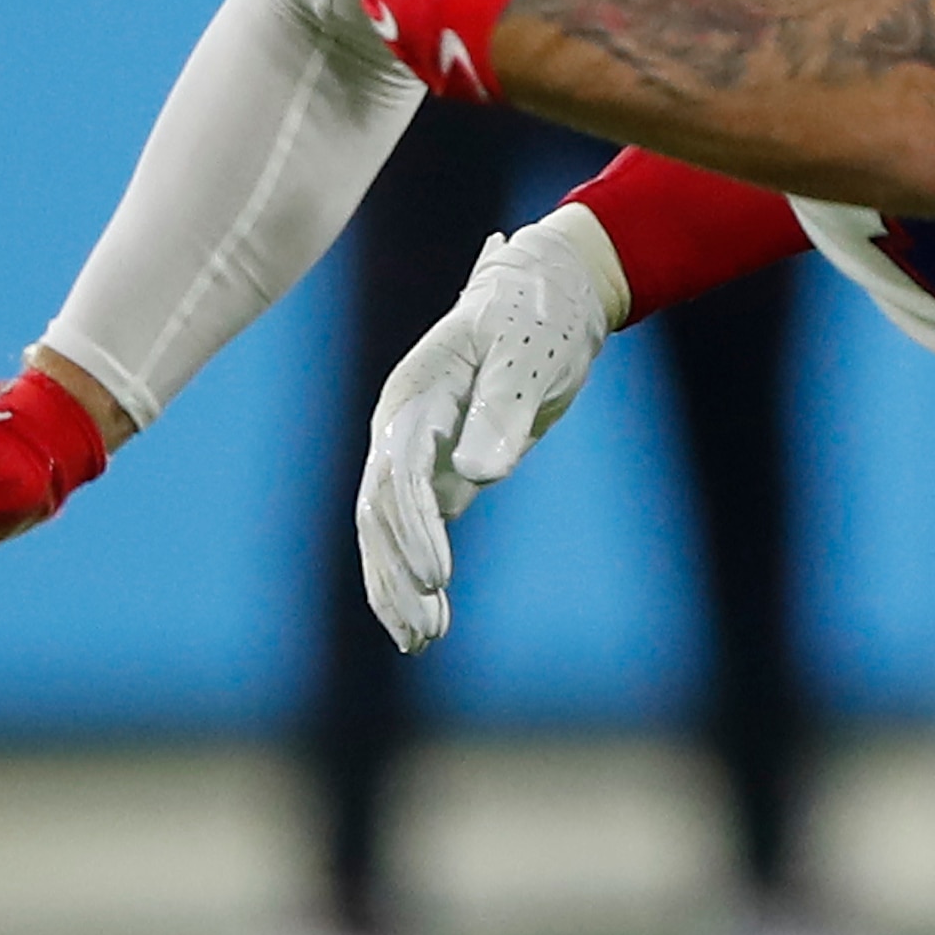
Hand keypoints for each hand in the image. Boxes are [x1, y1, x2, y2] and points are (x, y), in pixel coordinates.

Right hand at [357, 205, 624, 652]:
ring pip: (387, 529)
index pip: (397, 474)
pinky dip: (415, 573)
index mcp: (415, 396)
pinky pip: (414, 530)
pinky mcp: (440, 469)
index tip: (439, 577)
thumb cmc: (543, 317)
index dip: (413, 528)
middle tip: (425, 631)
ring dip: (399, 585)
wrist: (556, 293)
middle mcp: (401, 427)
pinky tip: (428, 623)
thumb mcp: (531, 359)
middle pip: (378, 512)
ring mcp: (416, 450)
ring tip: (424, 641)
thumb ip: (503, 413)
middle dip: (396, 573)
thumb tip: (475, 478)